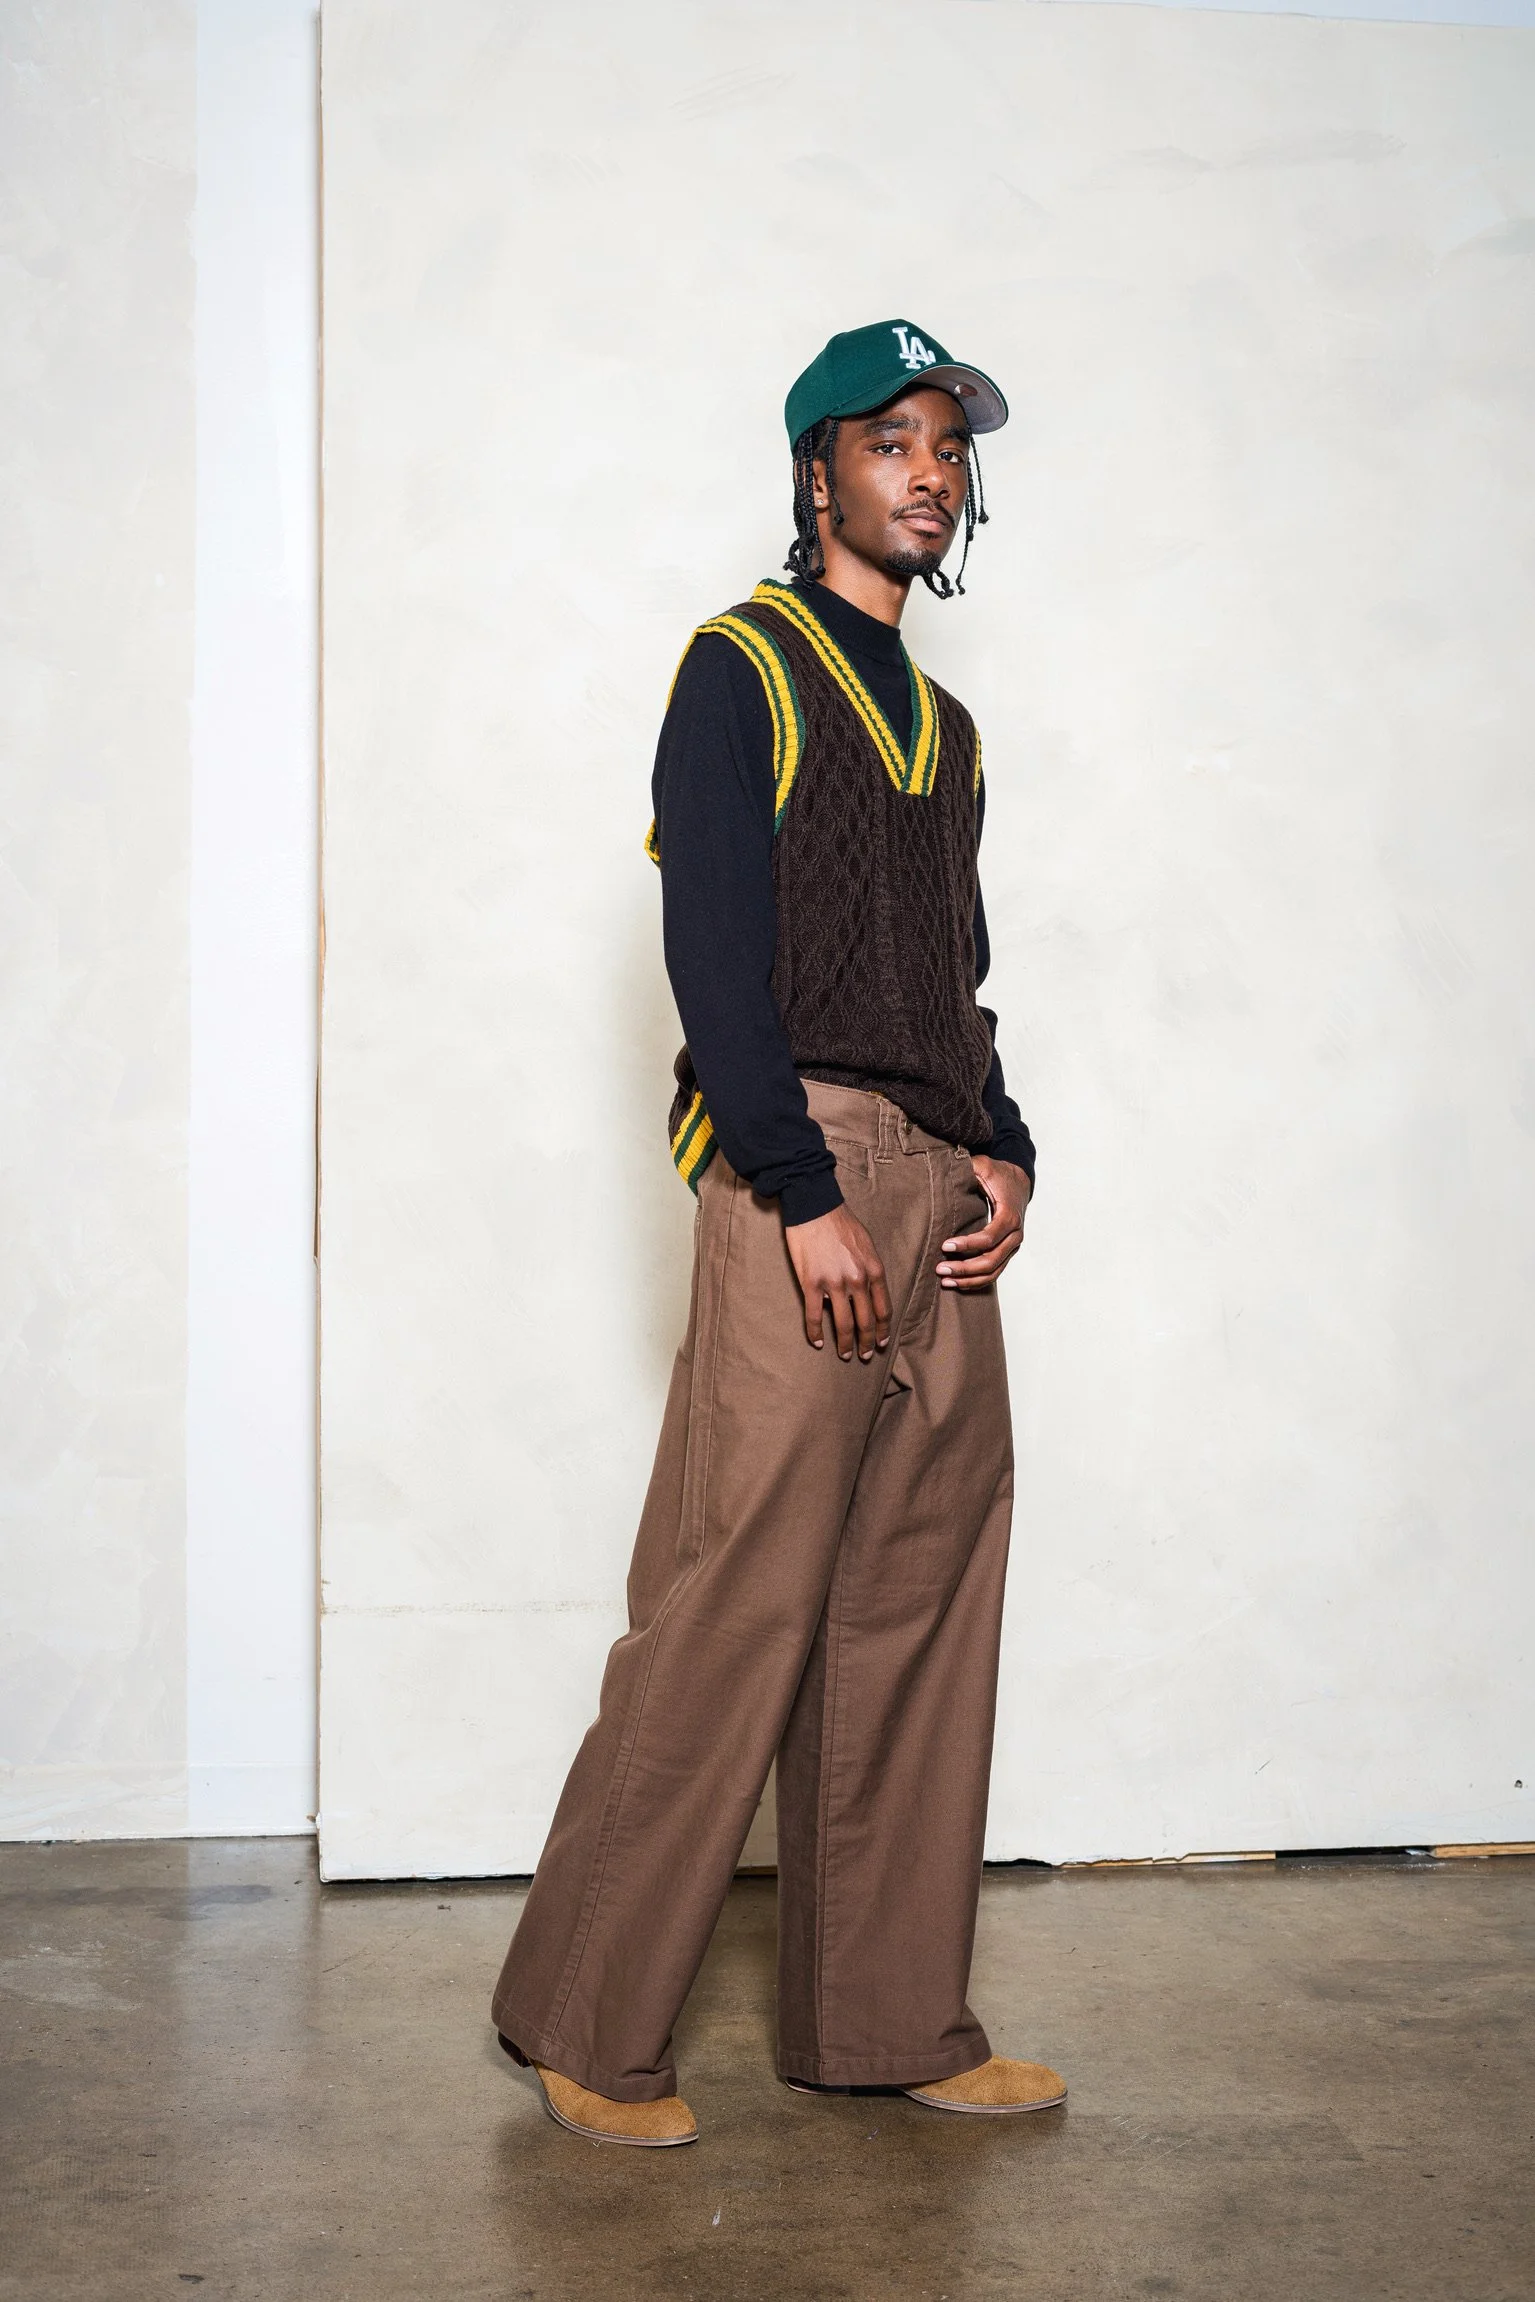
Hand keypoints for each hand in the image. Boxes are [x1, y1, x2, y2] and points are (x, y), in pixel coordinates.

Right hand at [785, 1206, 892, 1361]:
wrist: (815, 1206)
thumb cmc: (841, 1223)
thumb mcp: (866, 1245)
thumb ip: (869, 1269)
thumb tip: (867, 1291)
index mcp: (874, 1270)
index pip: (884, 1309)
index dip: (883, 1329)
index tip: (883, 1342)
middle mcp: (857, 1281)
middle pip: (866, 1321)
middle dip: (868, 1342)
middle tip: (866, 1355)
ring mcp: (834, 1284)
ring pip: (843, 1324)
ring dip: (845, 1344)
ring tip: (845, 1354)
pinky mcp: (812, 1283)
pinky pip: (814, 1316)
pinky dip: (815, 1332)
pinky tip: (817, 1342)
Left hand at [936, 1156, 1030, 1290]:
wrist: (1020, 1182)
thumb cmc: (998, 1175)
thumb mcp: (983, 1166)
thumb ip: (967, 1168)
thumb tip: (944, 1169)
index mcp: (1009, 1216)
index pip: (989, 1238)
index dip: (967, 1245)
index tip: (945, 1245)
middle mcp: (1015, 1235)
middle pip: (991, 1260)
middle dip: (964, 1268)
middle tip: (940, 1268)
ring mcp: (1013, 1246)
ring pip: (993, 1272)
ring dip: (969, 1279)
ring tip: (945, 1280)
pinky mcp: (1007, 1252)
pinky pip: (994, 1273)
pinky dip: (976, 1281)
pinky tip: (957, 1283)